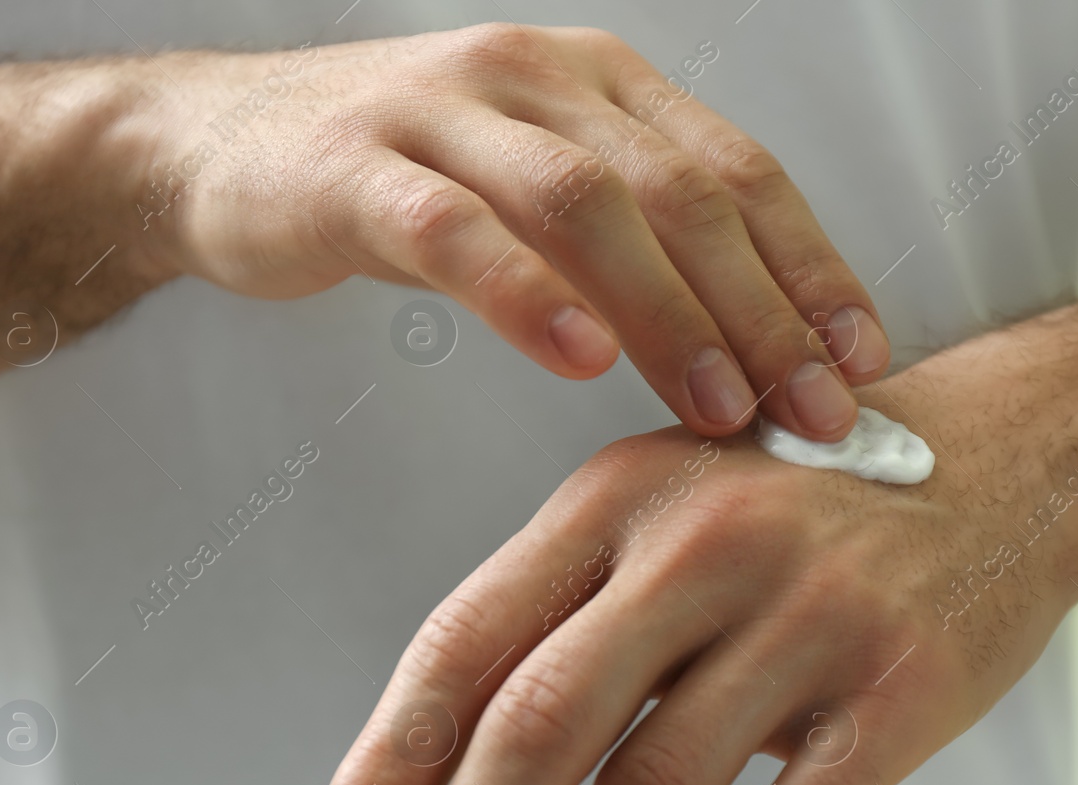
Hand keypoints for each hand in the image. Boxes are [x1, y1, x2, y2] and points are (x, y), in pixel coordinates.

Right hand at [142, 26, 888, 439]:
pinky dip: (523, 292)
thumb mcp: (537, 206)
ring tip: (719, 404)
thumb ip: (634, 258)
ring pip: (584, 203)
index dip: (811, 267)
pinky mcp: (354, 167)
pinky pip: (453, 230)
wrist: (217, 146)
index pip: (737, 172)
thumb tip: (755, 356)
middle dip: (764, 308)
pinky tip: (577, 357)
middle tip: (814, 411)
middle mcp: (537, 79)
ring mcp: (442, 113)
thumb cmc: (404, 187)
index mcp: (601, 85)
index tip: (860, 361)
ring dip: (667, 311)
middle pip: (681, 191)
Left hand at [310, 326, 1077, 784]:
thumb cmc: (801, 504)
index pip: (469, 638)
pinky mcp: (899, 685)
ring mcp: (805, 612)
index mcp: (612, 499)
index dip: (394, 757)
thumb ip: (568, 615)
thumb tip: (446, 777)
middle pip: (545, 720)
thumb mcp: (666, 510)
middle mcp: (698, 543)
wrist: (1004, 457)